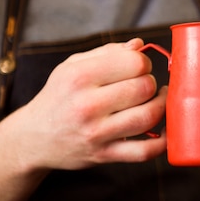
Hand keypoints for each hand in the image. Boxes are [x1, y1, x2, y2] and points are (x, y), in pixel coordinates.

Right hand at [17, 38, 166, 169]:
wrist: (34, 137)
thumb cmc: (59, 96)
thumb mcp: (72, 66)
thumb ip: (107, 52)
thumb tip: (139, 45)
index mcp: (79, 77)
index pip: (133, 63)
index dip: (144, 63)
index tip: (140, 67)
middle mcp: (87, 105)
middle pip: (144, 88)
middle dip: (152, 83)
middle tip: (146, 84)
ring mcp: (96, 133)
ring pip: (148, 117)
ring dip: (161, 106)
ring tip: (157, 100)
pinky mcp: (104, 155)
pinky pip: (144, 152)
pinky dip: (162, 143)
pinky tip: (165, 130)